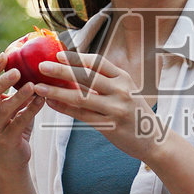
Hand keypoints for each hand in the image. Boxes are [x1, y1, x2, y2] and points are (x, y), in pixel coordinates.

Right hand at [0, 51, 44, 167]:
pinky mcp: (6, 140)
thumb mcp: (14, 105)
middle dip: (0, 82)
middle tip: (16, 70)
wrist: (12, 158)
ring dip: (18, 96)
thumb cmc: (14, 125)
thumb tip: (34, 62)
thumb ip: (19, 88)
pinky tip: (42, 101)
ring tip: (32, 85)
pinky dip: (31, 110)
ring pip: (3, 110)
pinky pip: (18, 123)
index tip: (5, 54)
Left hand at [31, 52, 164, 161]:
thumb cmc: (136, 113)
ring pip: (80, 97)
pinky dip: (64, 109)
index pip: (97, 62)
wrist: (155, 139)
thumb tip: (77, 71)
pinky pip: (81, 116)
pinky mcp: (110, 126)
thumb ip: (106, 82)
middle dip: (61, 70)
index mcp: (124, 78)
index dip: (75, 57)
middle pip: (86, 77)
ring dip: (57, 91)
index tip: (57, 54)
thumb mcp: (127, 91)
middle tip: (41, 65)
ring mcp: (115, 108)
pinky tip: (51, 104)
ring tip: (38, 86)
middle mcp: (120, 90)